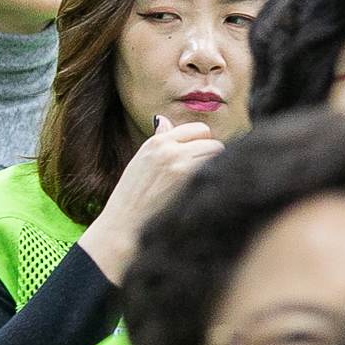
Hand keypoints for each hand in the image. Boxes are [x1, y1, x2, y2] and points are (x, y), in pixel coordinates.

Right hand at [77, 117, 225, 280]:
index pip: (199, 129)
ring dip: (218, 168)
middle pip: (213, 141)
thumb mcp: (142, 162)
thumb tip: (164, 120)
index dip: (203, 144)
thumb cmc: (133, 197)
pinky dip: (219, 181)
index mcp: (157, 142)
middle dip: (212, 157)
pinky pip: (219, 171)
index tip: (200, 159)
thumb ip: (160, 141)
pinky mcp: (191, 180)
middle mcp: (169, 148)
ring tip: (203, 185)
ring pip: (219, 154)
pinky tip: (206, 193)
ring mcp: (181, 163)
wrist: (125, 225)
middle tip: (203, 176)